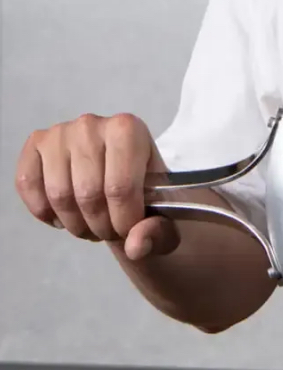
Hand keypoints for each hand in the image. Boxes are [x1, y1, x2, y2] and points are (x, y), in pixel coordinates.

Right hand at [15, 113, 178, 261]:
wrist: (128, 189)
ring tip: (92, 225)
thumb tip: (135, 245)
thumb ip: (158, 233)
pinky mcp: (36, 145)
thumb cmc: (148, 201)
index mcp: (130, 130)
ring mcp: (60, 132)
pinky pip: (28, 184)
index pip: (120, 187)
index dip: (124, 221)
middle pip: (88, 194)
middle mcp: (92, 124)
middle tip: (111, 230)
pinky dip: (45, 211)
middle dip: (101, 226)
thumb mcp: (166, 222)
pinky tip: (64, 217)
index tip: (131, 230)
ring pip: (59, 195)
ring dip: (76, 224)